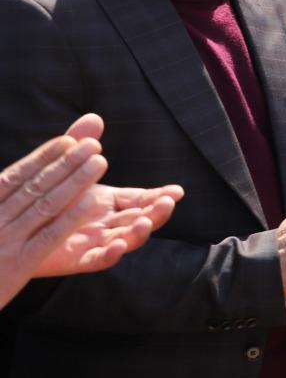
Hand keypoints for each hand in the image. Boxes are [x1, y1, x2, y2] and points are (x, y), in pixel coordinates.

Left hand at [0, 114, 182, 307]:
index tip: (176, 191)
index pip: (141, 198)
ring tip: (145, 222)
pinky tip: (119, 245)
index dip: (159, 195)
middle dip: (157, 212)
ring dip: (139, 233)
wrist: (11, 230)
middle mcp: (106, 222)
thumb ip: (79, 145)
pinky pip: (99, 259)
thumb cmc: (39, 198)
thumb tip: (95, 117)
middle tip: (167, 203)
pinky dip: (112, 254)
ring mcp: (94, 242)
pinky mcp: (77, 259)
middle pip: (140, 219)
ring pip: (126, 239)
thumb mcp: (62, 169)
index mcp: (107, 202)